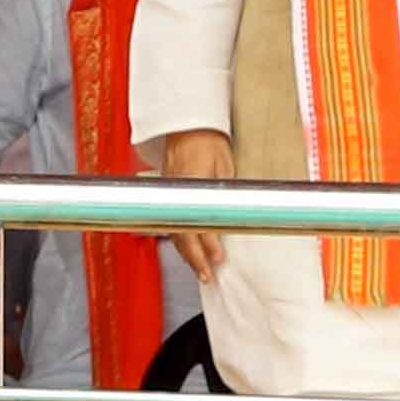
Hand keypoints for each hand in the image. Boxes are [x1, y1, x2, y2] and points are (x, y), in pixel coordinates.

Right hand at [154, 126, 237, 281]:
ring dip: (187, 253)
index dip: (209, 243)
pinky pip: (171, 222)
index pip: (198, 221)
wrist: (188, 126)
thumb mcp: (224, 164)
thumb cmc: (208, 140)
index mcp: (191, 183)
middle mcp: (176, 192)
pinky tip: (188, 249)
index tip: (218, 257)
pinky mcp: (168, 195)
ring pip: (175, 230)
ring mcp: (170, 194)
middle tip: (208, 274)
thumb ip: (225, 192)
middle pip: (182, 232)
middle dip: (196, 257)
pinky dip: (180, 239)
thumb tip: (231, 218)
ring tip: (200, 269)